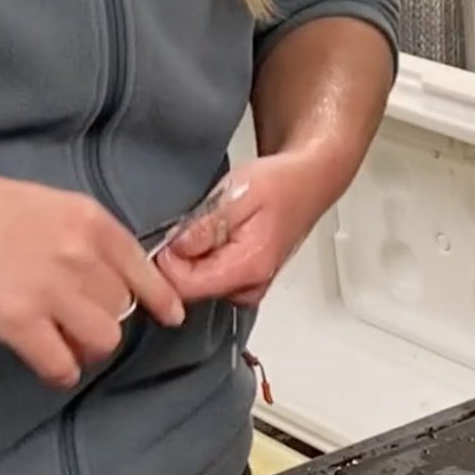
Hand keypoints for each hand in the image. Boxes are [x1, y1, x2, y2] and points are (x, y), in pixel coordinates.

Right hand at [0, 161, 184, 389]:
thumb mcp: (47, 204)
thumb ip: (81, 236)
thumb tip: (105, 275)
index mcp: (90, 220)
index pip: (143, 268)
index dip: (160, 297)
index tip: (171, 315)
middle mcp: (81, 254)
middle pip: (122, 309)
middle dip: (103, 319)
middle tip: (74, 320)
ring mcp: (52, 289)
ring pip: (102, 340)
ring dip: (85, 347)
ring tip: (61, 341)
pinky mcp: (19, 322)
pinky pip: (62, 364)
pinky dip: (59, 370)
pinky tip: (46, 361)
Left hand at [156, 153, 339, 307]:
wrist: (308, 184)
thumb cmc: (279, 184)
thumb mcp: (237, 192)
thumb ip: (205, 225)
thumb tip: (173, 250)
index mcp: (249, 268)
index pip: (186, 287)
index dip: (167, 261)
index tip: (169, 234)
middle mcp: (250, 288)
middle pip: (189, 290)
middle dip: (178, 260)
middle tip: (189, 224)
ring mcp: (248, 290)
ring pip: (197, 286)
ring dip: (191, 259)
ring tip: (207, 226)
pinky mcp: (245, 284)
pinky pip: (209, 280)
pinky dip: (203, 259)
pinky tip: (215, 236)